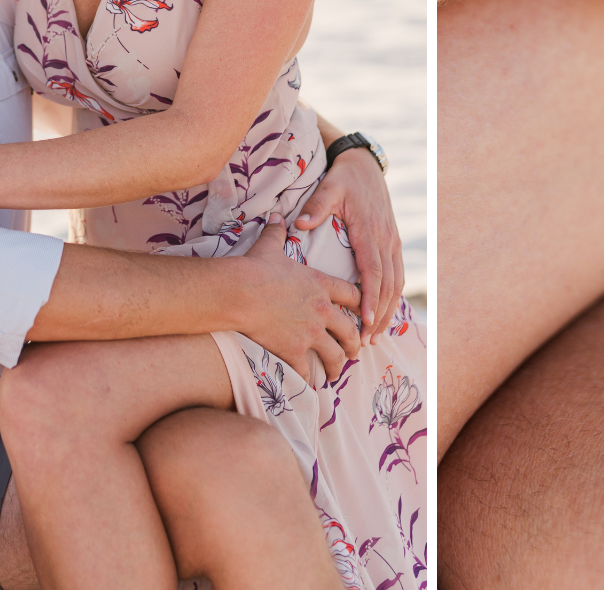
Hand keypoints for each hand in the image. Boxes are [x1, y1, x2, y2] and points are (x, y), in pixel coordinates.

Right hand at [237, 215, 363, 385]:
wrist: (237, 291)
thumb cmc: (253, 268)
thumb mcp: (270, 246)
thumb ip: (277, 233)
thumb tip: (276, 216)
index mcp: (321, 285)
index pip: (354, 295)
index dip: (363, 304)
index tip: (365, 312)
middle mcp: (322, 310)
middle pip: (351, 330)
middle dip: (356, 342)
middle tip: (356, 350)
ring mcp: (310, 331)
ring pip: (336, 354)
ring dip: (339, 364)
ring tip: (338, 371)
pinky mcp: (293, 349)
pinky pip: (308, 370)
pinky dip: (311, 380)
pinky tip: (311, 385)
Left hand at [294, 148, 403, 335]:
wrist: (365, 166)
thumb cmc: (344, 179)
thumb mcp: (329, 188)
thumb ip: (316, 206)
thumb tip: (300, 224)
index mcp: (370, 231)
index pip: (373, 271)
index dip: (371, 298)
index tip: (365, 320)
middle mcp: (386, 239)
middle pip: (388, 284)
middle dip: (380, 314)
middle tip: (367, 340)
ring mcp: (393, 242)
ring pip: (396, 283)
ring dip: (388, 310)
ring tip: (375, 335)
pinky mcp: (393, 243)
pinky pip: (397, 275)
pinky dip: (392, 297)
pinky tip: (384, 313)